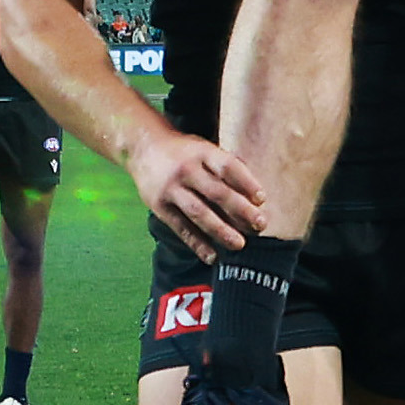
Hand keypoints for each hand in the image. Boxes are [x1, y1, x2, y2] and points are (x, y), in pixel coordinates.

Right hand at [130, 125, 270, 259]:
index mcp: (202, 152)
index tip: (262, 199)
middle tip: (260, 225)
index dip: (246, 183)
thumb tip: (255, 195)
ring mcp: (171, 189)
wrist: (143, 147)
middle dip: (240, 210)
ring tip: (240, 245)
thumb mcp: (204, 148)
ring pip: (198, 213)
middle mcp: (186, 169)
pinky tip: (212, 257)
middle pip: (216, 192)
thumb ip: (227, 166)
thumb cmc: (184, 151)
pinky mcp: (159, 206)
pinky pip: (181, 228)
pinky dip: (197, 244)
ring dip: (221, 231)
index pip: (228, 167)